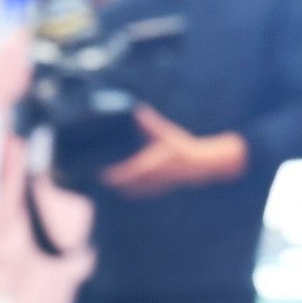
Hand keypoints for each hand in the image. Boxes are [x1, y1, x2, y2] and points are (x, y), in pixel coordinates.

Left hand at [100, 107, 247, 199]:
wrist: (199, 163)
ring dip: (123, 190)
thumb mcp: (165, 133)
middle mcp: (152, 178)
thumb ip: (150, 123)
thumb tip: (138, 109)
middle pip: (128, 185)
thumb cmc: (182, 146)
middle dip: (115, 184)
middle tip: (102, 179)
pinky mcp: (161, 188)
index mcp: (151, 165)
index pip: (128, 173)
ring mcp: (156, 185)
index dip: (115, 175)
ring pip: (135, 192)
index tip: (104, 174)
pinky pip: (143, 193)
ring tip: (112, 186)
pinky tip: (127, 191)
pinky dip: (134, 193)